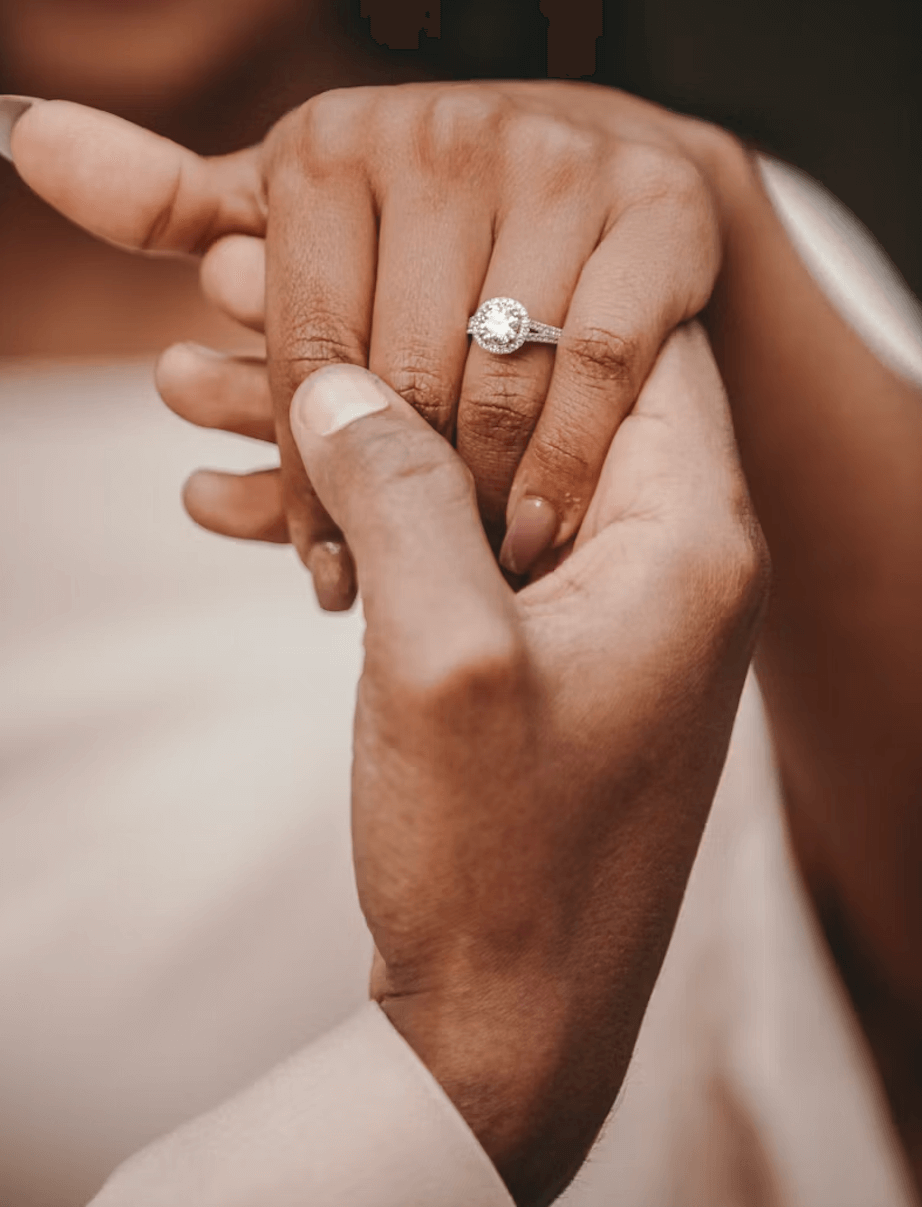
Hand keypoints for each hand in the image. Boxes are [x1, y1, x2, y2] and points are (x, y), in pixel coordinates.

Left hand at [5, 87, 746, 609]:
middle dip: (393, 502)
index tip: (320, 566)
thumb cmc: (432, 220)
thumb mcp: (300, 212)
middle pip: (402, 373)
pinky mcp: (660, 210)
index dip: (307, 475)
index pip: (304, 349)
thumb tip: (23, 136)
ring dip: (479, 500)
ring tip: (462, 574)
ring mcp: (558, 166)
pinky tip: (539, 530)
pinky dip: (571, 461)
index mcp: (331, 144)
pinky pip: (602, 365)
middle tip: (395, 590)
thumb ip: (170, 200)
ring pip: (500, 378)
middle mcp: (442, 134)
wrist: (612, 179)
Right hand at [83, 323, 765, 1206]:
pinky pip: (439, 544)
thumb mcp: (443, 658)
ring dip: (339, 433)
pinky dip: (348, 516)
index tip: (391, 240)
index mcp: (685, 534)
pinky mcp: (528, 648)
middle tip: (247, 295)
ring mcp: (589, 603)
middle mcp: (658, 554)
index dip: (509, 279)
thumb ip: (399, 491)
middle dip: (385, 346)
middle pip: (522, 393)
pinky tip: (231, 497)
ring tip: (196, 387)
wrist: (507, 1026)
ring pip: (460, 466)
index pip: (629, 336)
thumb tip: (339, 376)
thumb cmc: (504, 861)